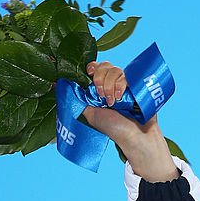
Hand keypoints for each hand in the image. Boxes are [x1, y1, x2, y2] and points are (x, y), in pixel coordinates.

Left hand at [80, 59, 178, 181]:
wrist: (133, 135)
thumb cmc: (113, 128)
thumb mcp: (90, 115)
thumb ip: (80, 100)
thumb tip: (64, 86)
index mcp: (99, 89)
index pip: (94, 68)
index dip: (91, 67)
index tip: (88, 73)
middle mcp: (111, 84)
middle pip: (104, 65)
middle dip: (99, 78)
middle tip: (101, 95)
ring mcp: (124, 84)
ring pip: (114, 69)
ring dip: (109, 85)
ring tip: (112, 102)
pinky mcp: (135, 84)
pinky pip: (126, 75)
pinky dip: (120, 85)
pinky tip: (119, 98)